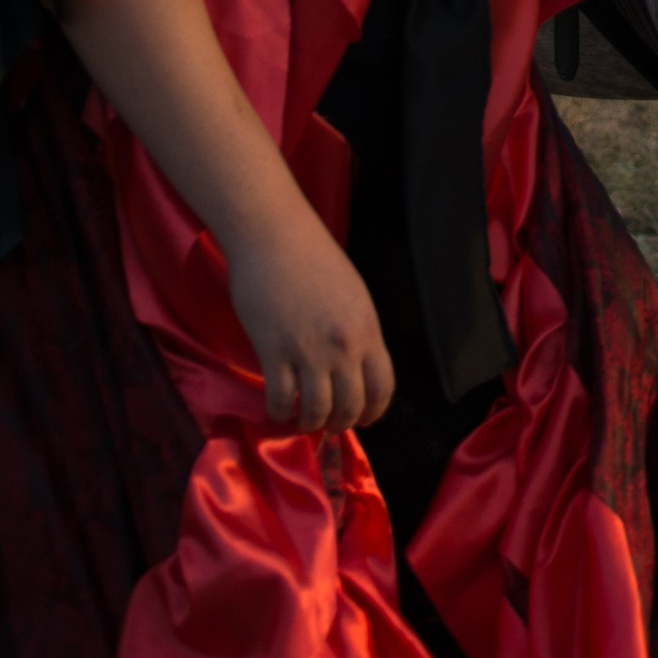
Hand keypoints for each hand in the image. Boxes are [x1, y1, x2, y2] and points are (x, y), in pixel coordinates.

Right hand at [223, 214, 395, 430]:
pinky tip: (278, 407)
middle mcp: (343, 346)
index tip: (363, 419)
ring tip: (302, 419)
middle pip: (350, 407)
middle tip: (328, 422)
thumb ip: (358, 332)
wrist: (275, 235)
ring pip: (316, 411)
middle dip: (340, 422)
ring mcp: (309, 351)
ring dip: (309, 422)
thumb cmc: (314, 257)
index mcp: (367, 329)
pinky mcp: (274, 351)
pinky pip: (281, 400)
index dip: (374, 412)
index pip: (383, 388)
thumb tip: (355, 369)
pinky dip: (280, 412)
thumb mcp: (354, 295)